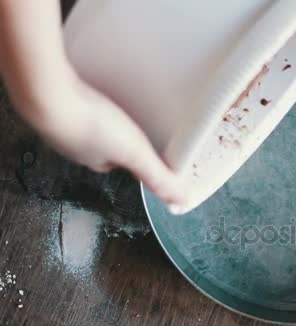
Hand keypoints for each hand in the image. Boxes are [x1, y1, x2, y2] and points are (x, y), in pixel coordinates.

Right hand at [29, 75, 186, 208]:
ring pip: (83, 121)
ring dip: (96, 114)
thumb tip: (179, 201)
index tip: (143, 146)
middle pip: (99, 143)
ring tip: (109, 102)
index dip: (131, 155)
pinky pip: (69, 99)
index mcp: (95, 159)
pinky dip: (78, 96)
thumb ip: (157, 176)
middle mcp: (74, 144)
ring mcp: (60, 122)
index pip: (117, 163)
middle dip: (113, 133)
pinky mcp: (51, 98)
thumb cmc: (88, 124)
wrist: (47, 95)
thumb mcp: (135, 154)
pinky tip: (85, 86)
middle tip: (127, 119)